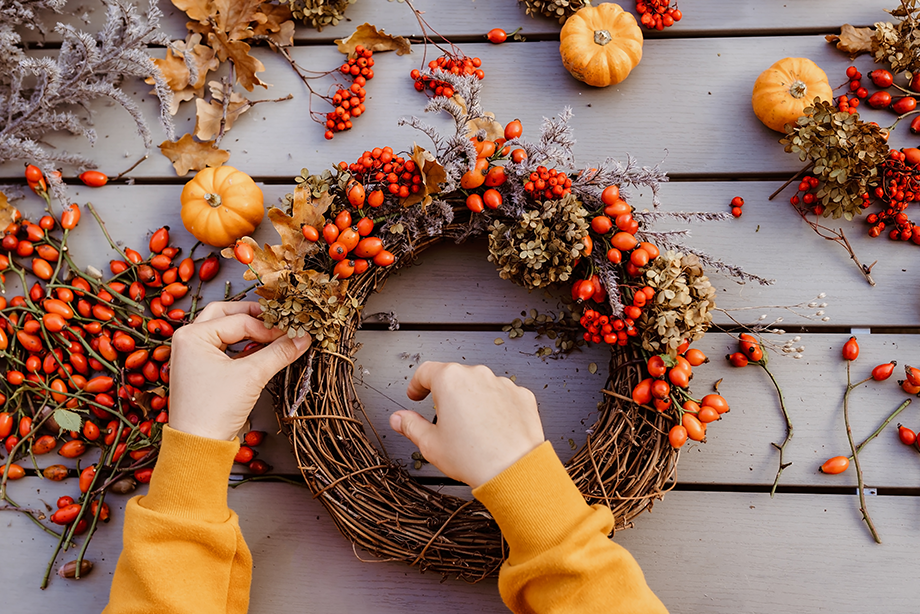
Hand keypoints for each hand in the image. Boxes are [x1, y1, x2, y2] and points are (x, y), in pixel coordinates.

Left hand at [168, 302, 310, 440]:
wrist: (198, 445)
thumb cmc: (214, 409)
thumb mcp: (251, 376)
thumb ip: (279, 352)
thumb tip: (304, 337)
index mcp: (193, 335)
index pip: (239, 321)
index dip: (268, 327)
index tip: (292, 334)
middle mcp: (188, 340)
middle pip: (226, 314)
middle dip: (253, 316)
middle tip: (278, 320)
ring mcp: (193, 355)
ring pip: (225, 330)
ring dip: (248, 330)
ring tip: (272, 334)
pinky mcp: (201, 370)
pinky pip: (225, 348)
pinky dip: (243, 347)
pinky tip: (262, 351)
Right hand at [389, 362, 544, 488]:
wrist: (513, 470)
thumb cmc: (473, 458)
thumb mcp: (430, 443)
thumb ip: (410, 425)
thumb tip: (398, 419)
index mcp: (450, 380)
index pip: (425, 372)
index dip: (416, 385)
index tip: (416, 394)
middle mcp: (477, 375)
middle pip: (455, 377)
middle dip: (447, 395)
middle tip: (444, 418)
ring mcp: (502, 384)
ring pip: (480, 386)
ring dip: (472, 400)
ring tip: (471, 428)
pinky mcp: (521, 396)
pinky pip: (502, 396)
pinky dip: (495, 407)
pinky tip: (491, 429)